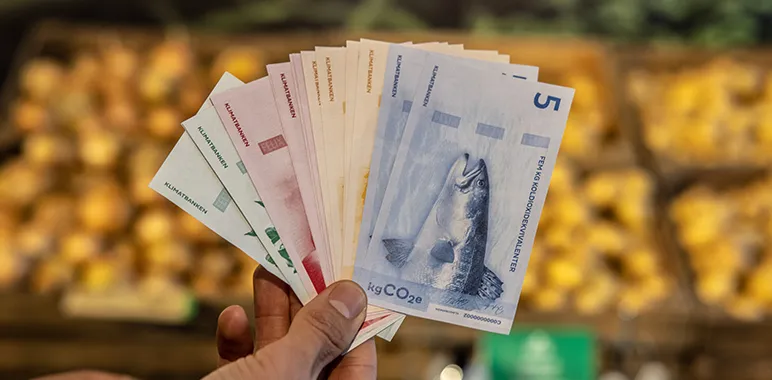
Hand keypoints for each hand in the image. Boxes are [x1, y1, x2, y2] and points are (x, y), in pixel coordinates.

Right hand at [207, 267, 375, 379]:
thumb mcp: (282, 372)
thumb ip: (318, 334)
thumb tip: (353, 296)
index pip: (358, 363)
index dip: (355, 319)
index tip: (347, 277)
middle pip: (317, 352)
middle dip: (309, 305)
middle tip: (304, 262)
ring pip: (279, 352)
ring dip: (272, 311)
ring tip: (267, 270)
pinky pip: (243, 364)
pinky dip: (237, 338)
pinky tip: (232, 317)